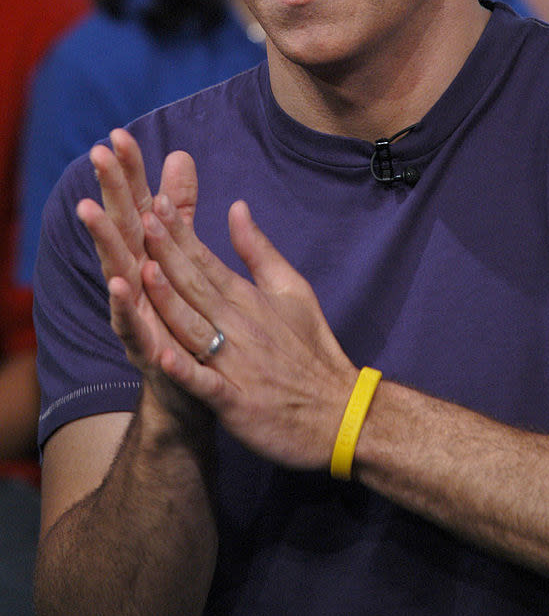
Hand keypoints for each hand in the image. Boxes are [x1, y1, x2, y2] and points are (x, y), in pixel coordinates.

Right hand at [76, 130, 208, 422]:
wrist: (192, 396)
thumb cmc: (186, 320)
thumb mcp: (186, 257)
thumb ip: (180, 208)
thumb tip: (179, 155)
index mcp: (148, 259)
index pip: (137, 206)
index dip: (129, 172)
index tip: (118, 134)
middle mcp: (136, 284)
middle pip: (122, 230)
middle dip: (108, 190)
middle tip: (95, 154)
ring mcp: (139, 317)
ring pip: (118, 274)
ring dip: (104, 243)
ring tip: (90, 212)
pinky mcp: (149, 352)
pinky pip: (135, 329)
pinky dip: (127, 308)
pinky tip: (120, 287)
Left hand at [80, 129, 357, 469]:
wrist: (339, 412)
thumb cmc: (312, 348)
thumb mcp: (292, 289)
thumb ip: (258, 250)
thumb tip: (236, 206)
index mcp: (249, 299)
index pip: (207, 260)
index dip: (180, 233)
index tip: (157, 203)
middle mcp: (239, 326)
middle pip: (195, 286)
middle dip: (167, 253)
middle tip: (142, 219)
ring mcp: (236, 364)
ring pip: (194, 328)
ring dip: (170, 301)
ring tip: (145, 273)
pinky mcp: (236, 402)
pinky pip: (206, 385)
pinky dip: (186, 372)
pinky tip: (162, 357)